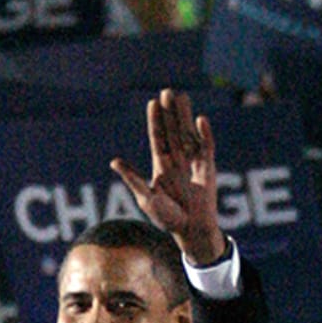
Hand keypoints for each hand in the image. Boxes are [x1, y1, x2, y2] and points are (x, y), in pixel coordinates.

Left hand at [111, 89, 223, 264]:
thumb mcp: (146, 199)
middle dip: (169, 112)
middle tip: (167, 91)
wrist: (191, 231)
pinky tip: (201, 120)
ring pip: (188, 134)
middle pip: (172, 131)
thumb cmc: (166, 218)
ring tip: (182, 97)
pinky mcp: (208, 168)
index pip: (157, 138)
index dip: (155, 121)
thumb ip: (133, 179)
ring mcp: (192, 163)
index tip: (152, 102)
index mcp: (161, 165)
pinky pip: (206, 148)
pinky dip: (205, 134)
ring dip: (185, 117)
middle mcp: (176, 160)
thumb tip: (114, 161)